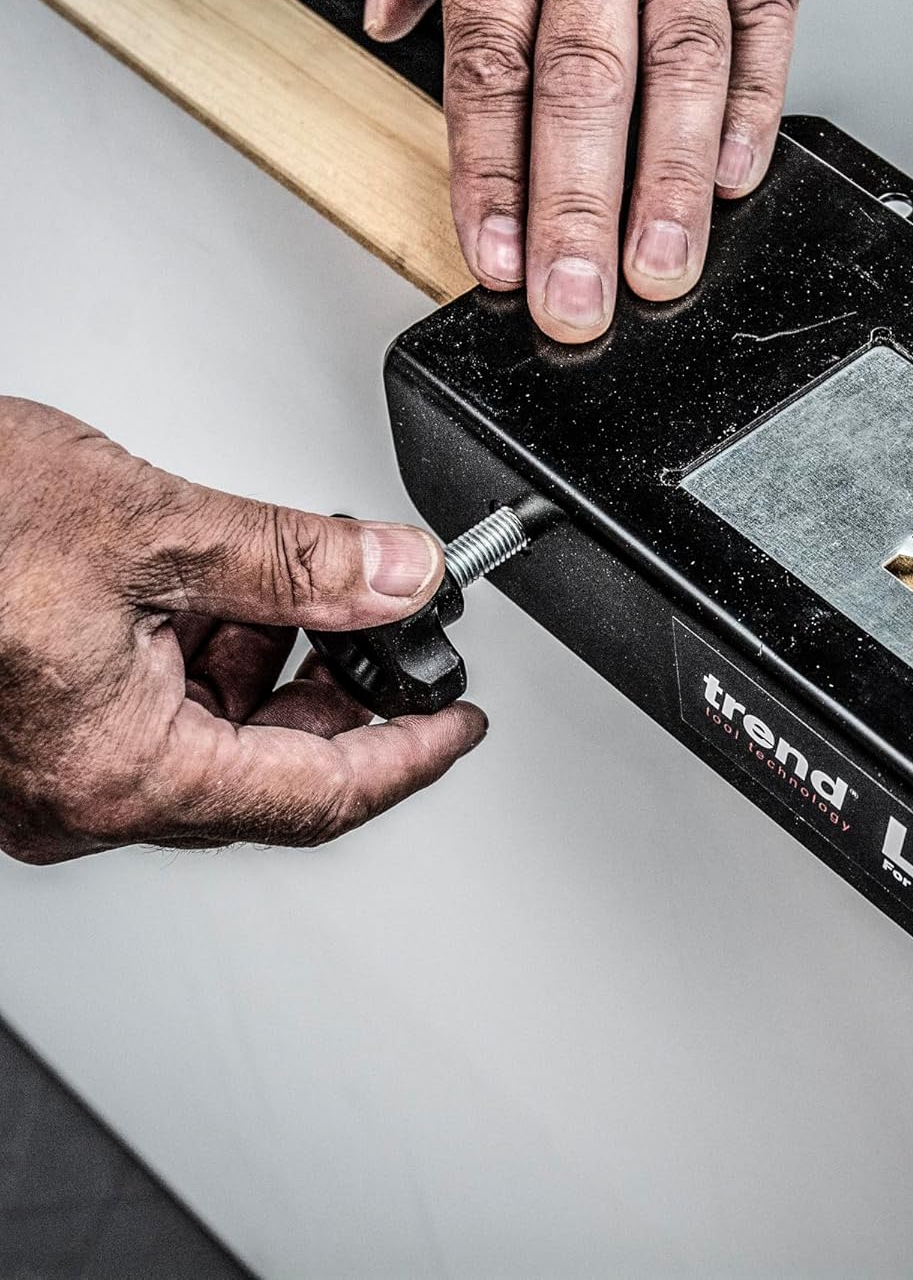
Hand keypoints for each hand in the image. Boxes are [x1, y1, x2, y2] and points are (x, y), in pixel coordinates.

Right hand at [0, 399, 486, 864]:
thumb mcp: (151, 526)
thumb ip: (296, 564)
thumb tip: (399, 578)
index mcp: (120, 772)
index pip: (319, 796)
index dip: (410, 757)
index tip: (460, 724)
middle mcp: (83, 791)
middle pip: (270, 768)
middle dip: (342, 688)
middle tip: (393, 620)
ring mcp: (54, 765)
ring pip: (217, 732)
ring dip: (276, 657)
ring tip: (304, 577)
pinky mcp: (37, 724)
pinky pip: (161, 707)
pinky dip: (213, 647)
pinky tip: (231, 585)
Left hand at [364, 0, 836, 341]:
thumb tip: (385, 22)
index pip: (487, 60)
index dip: (490, 172)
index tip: (495, 259)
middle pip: (584, 79)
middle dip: (578, 206)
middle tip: (580, 301)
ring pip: (684, 60)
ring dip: (671, 181)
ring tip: (663, 268)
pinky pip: (771, 8)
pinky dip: (759, 98)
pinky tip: (736, 173)